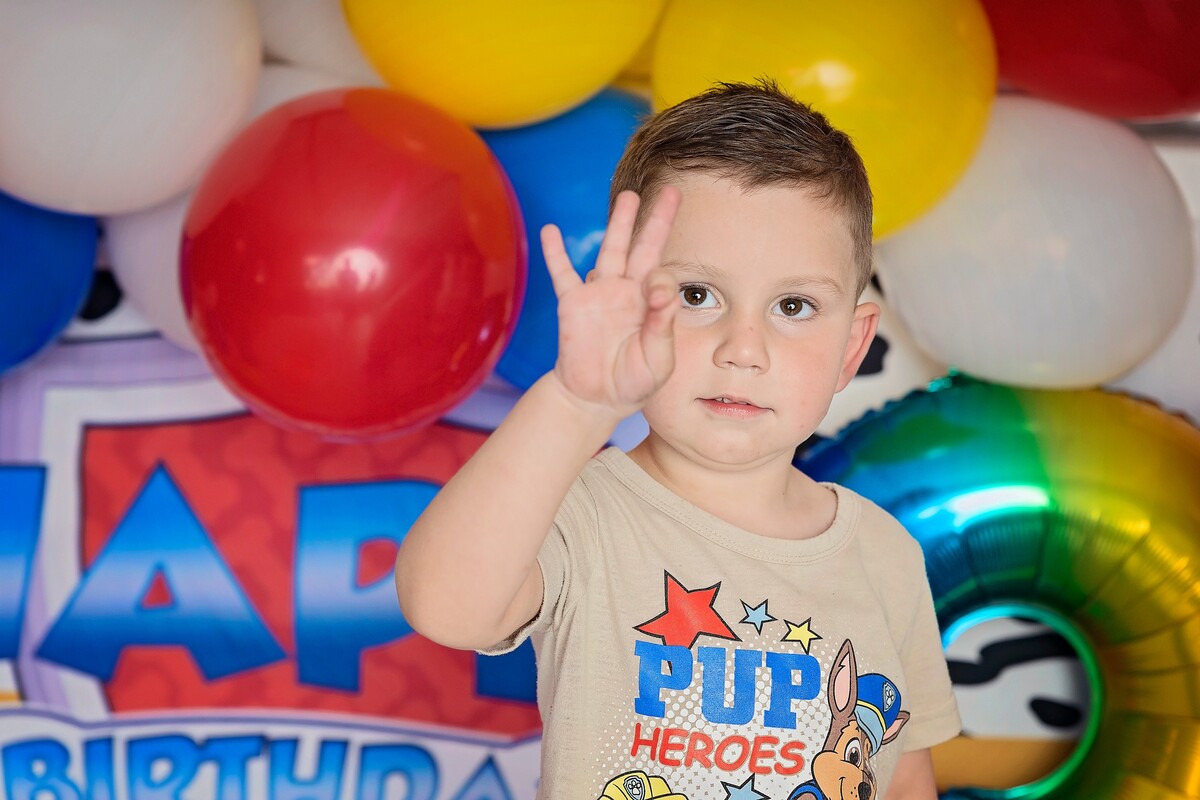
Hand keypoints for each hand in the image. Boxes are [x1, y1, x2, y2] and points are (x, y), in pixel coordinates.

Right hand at [541, 187, 681, 420]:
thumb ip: (662, 325)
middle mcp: (628, 291)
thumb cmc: (633, 382)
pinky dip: (555, 253)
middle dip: (657, 220)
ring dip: (620, 223)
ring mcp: (600, 294)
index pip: (661, 276)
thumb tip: (662, 286)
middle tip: (672, 191)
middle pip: (644, 247)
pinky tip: (550, 231)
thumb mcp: (658, 361)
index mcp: (652, 304)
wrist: (596, 400)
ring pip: (611, 250)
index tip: (655, 296)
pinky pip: (562, 274)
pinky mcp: (573, 304)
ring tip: (629, 196)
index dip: (661, 281)